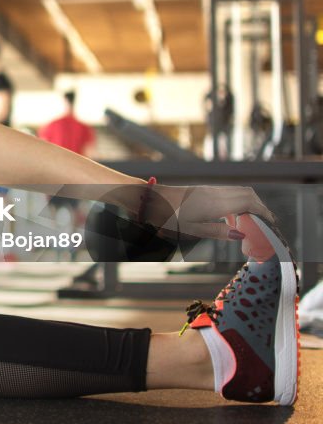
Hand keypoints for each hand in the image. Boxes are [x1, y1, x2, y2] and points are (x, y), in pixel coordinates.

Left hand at [144, 184, 274, 241]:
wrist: (151, 200)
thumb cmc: (169, 218)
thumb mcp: (193, 230)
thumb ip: (218, 231)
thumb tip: (241, 234)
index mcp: (216, 203)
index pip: (249, 202)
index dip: (263, 211)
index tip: (271, 222)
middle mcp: (215, 192)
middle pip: (247, 193)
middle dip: (259, 207)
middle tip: (264, 223)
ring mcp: (209, 189)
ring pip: (238, 191)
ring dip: (248, 204)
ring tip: (249, 223)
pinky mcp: (203, 190)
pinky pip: (228, 193)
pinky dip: (237, 202)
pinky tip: (230, 218)